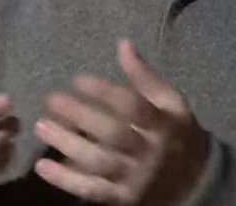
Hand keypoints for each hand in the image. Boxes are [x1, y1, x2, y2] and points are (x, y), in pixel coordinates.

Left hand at [33, 39, 207, 204]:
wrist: (194, 182)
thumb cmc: (175, 132)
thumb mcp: (171, 102)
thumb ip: (146, 76)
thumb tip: (123, 44)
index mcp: (163, 124)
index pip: (133, 107)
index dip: (105, 92)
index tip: (77, 79)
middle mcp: (149, 153)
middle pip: (113, 134)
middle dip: (81, 116)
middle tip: (51, 99)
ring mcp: (135, 179)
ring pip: (98, 163)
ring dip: (67, 144)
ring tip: (41, 126)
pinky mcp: (122, 199)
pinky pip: (92, 190)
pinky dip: (66, 181)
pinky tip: (42, 166)